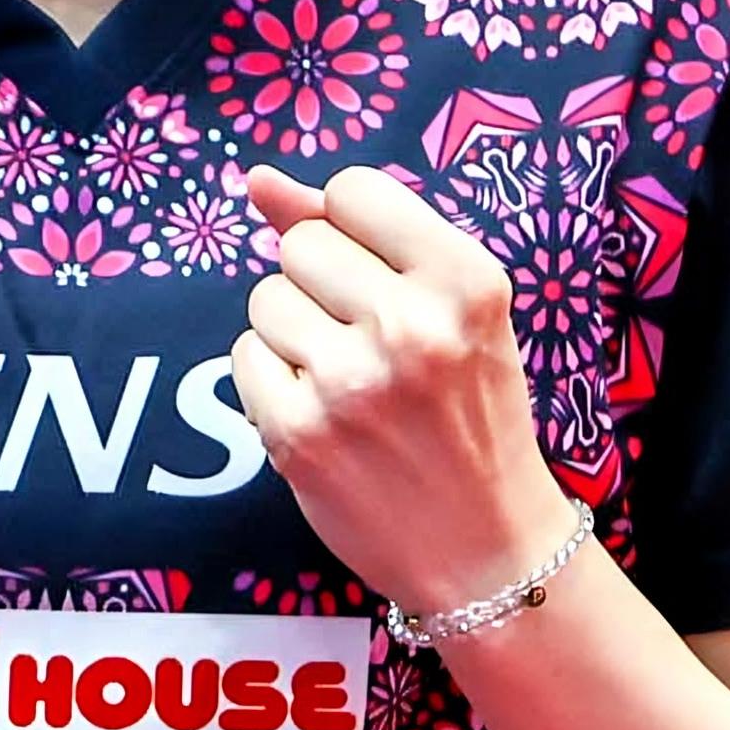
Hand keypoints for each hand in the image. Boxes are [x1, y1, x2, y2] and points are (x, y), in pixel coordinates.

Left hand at [232, 163, 578, 613]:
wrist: (485, 549)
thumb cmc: (470, 416)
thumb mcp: (452, 313)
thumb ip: (359, 235)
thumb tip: (258, 180)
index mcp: (467, 281)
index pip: (353, 192)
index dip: (354, 234)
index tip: (382, 282)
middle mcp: (412, 324)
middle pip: (300, 245)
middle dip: (321, 286)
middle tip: (369, 345)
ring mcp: (350, 382)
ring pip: (265, 299)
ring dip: (292, 334)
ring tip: (347, 382)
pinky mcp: (297, 432)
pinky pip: (243, 358)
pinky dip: (270, 383)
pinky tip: (320, 414)